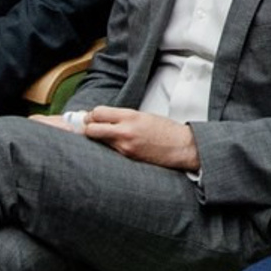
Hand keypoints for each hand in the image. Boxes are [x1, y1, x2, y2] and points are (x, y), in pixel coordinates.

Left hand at [73, 107, 200, 168]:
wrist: (183, 147)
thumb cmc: (166, 131)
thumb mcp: (144, 116)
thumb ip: (122, 117)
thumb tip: (101, 118)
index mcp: (131, 116)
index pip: (98, 113)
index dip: (91, 115)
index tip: (92, 117)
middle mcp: (125, 131)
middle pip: (90, 129)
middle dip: (87, 128)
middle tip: (91, 127)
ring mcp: (124, 147)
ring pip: (97, 141)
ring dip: (97, 138)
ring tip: (104, 137)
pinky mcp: (126, 158)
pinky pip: (109, 151)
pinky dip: (108, 147)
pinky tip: (117, 146)